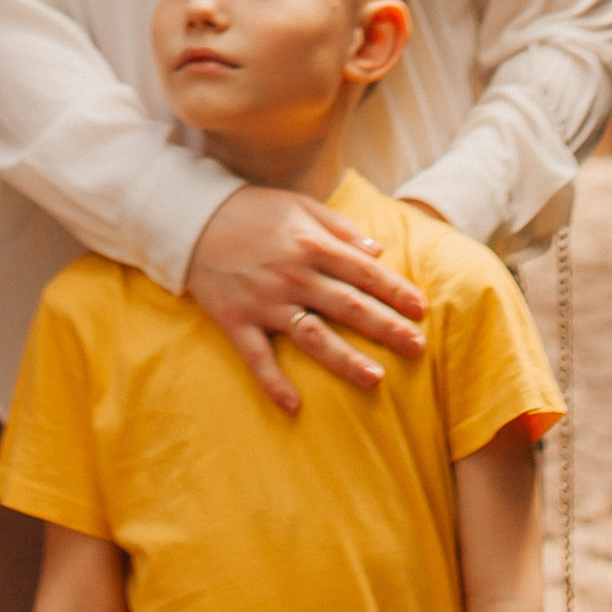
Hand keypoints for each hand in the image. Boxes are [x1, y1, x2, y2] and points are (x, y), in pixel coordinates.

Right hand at [185, 185, 427, 416]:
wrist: (190, 218)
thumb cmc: (251, 210)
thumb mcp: (298, 205)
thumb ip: (340, 228)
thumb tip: (377, 251)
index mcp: (310, 244)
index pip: (363, 272)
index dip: (395, 290)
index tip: (421, 309)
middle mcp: (292, 275)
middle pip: (348, 305)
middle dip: (386, 327)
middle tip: (416, 347)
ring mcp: (264, 302)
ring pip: (312, 335)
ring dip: (345, 358)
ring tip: (375, 379)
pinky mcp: (236, 321)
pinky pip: (257, 358)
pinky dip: (274, 382)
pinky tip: (294, 405)